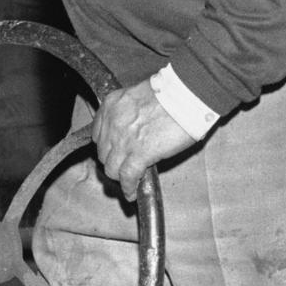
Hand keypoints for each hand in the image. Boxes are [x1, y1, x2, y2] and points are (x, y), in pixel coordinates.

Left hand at [91, 80, 194, 199]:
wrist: (188, 94)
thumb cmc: (173, 92)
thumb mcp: (139, 95)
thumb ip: (130, 111)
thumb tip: (134, 127)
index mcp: (111, 105)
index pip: (98, 133)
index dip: (106, 146)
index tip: (113, 151)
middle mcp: (112, 123)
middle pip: (103, 153)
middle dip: (112, 161)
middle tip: (122, 166)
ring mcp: (123, 140)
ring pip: (111, 168)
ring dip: (118, 176)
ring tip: (127, 181)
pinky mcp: (139, 154)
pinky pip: (127, 176)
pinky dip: (128, 187)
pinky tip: (131, 192)